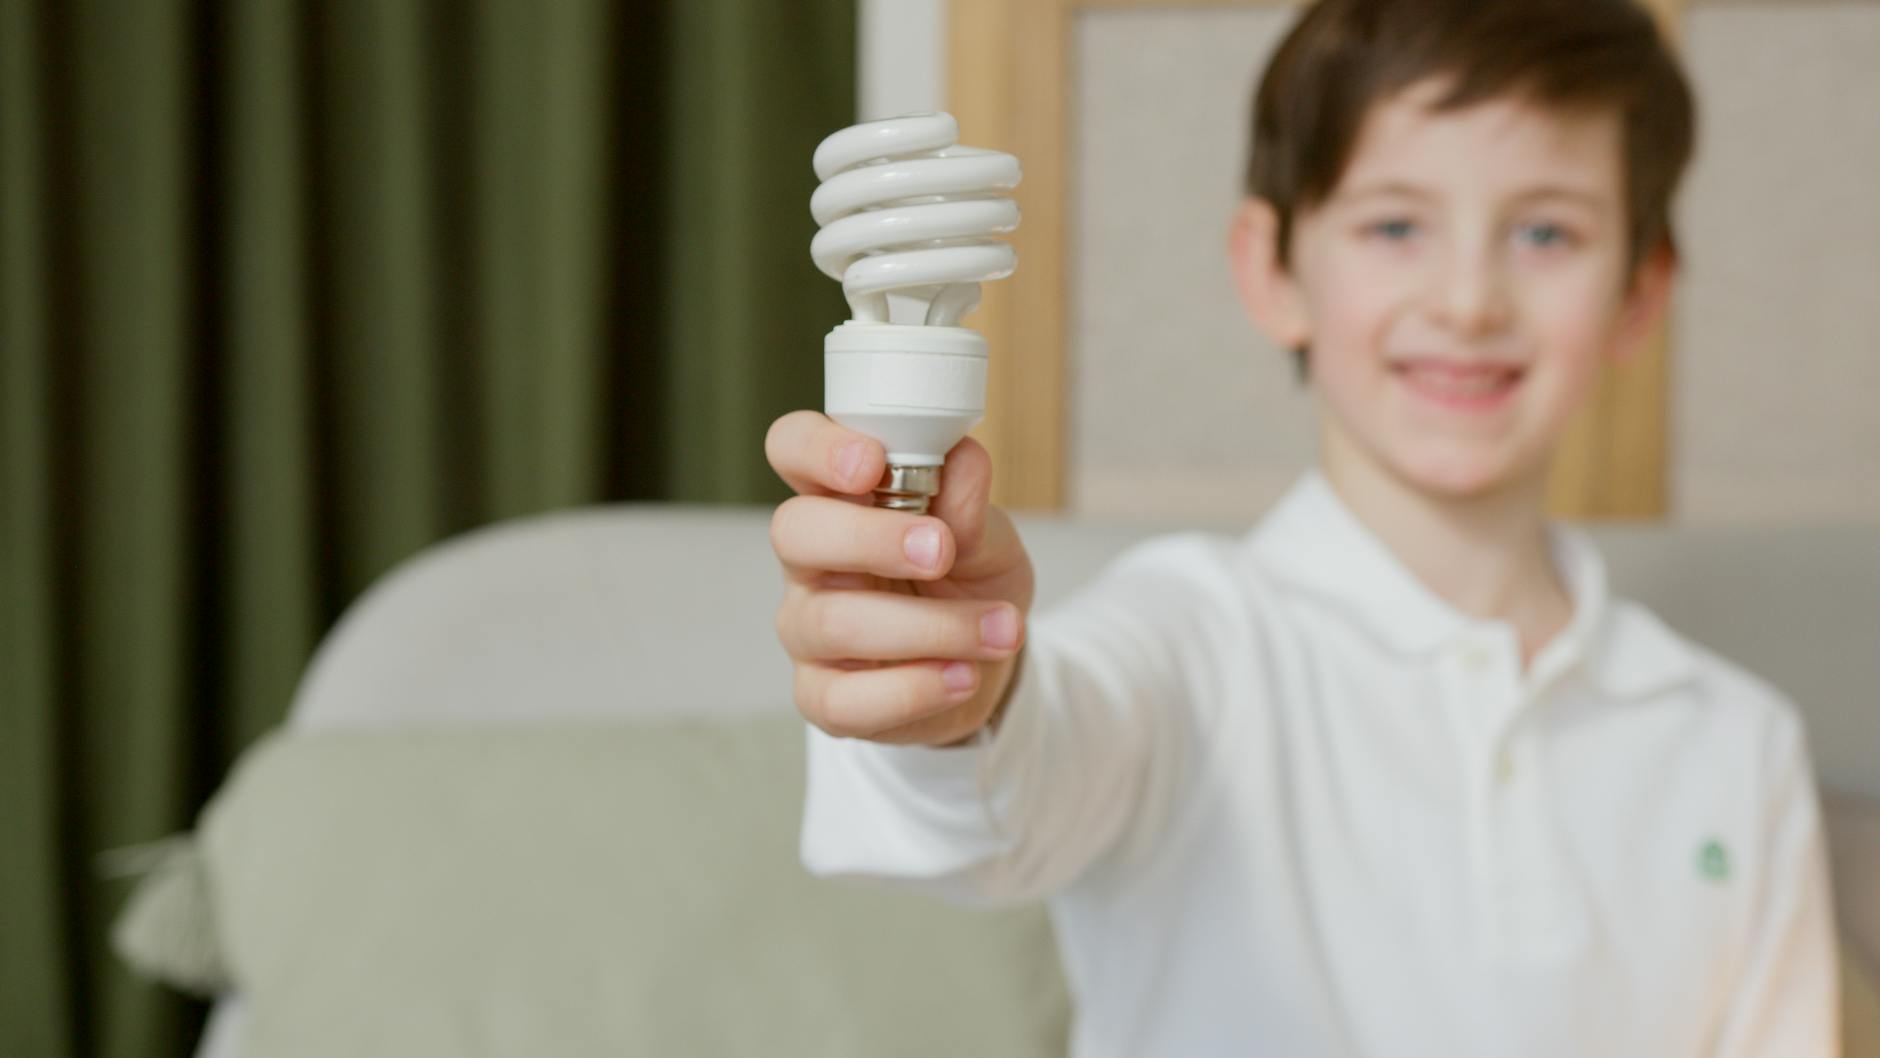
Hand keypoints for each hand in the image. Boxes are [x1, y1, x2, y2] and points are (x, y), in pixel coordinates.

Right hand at [766, 411, 1034, 745]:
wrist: (986, 662)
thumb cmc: (967, 580)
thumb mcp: (987, 537)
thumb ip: (969, 504)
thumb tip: (965, 460)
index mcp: (839, 499)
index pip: (792, 449)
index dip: (817, 449)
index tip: (872, 462)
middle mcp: (810, 561)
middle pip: (795, 532)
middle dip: (871, 539)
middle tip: (942, 551)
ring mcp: (807, 630)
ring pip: (834, 622)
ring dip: (930, 626)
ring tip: (999, 630)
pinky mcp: (822, 696)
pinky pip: (846, 700)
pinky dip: (916, 689)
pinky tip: (963, 676)